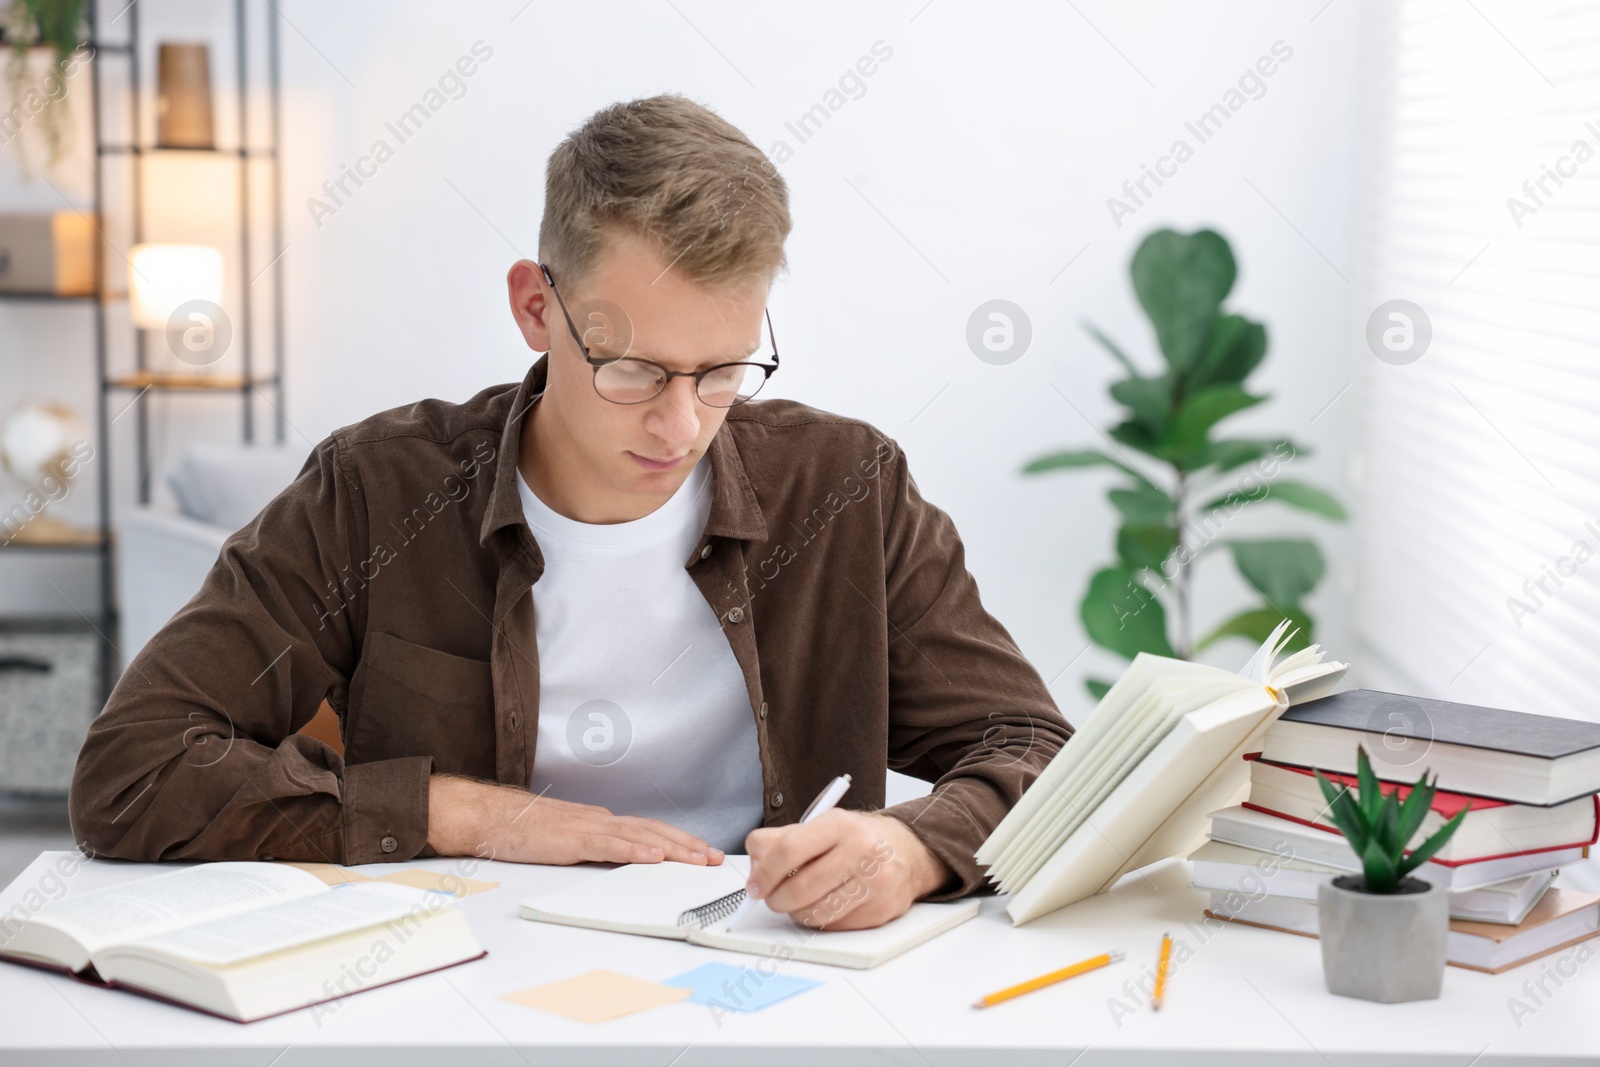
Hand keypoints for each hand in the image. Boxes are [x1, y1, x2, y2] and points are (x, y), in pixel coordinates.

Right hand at [426, 774, 723, 865]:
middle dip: (688, 845)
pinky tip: (654, 857)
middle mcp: (600, 820)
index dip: (680, 840)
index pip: (649, 830)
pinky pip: (609, 845)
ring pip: (640, 836)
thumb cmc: (522, 830)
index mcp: (600, 822)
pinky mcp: (572, 839)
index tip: (704, 852)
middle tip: (715, 858)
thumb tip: (616, 860)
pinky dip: (635, 850)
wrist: (490, 816)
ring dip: (673, 848)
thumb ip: (591, 847)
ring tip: (697, 859)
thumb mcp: (565, 840)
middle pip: (654, 830)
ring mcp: (587, 827)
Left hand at [743, 809, 951, 930]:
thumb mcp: (820, 826)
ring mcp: (874, 884)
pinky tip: (824, 904)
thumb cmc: (857, 839)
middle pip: (800, 888)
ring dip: (796, 912)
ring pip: (814, 913)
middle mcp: (861, 851)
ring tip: (798, 900)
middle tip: (771, 898)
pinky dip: (819, 920)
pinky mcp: (879, 911)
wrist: (909, 852)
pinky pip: (833, 926)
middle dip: (776, 899)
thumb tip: (754, 868)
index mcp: (840, 824)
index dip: (764, 872)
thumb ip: (779, 840)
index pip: (789, 850)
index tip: (755, 885)